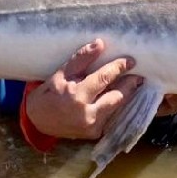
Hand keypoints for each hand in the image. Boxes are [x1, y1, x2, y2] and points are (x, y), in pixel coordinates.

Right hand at [25, 38, 142, 139]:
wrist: (37, 121)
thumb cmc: (49, 93)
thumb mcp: (61, 73)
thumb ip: (81, 59)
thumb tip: (100, 43)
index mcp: (76, 95)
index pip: (104, 78)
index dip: (118, 68)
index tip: (130, 61)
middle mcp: (86, 113)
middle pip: (117, 96)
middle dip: (130, 84)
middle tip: (139, 75)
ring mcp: (91, 126)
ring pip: (117, 108)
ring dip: (127, 95)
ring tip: (134, 85)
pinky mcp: (94, 134)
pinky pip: (111, 117)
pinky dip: (117, 107)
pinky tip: (121, 97)